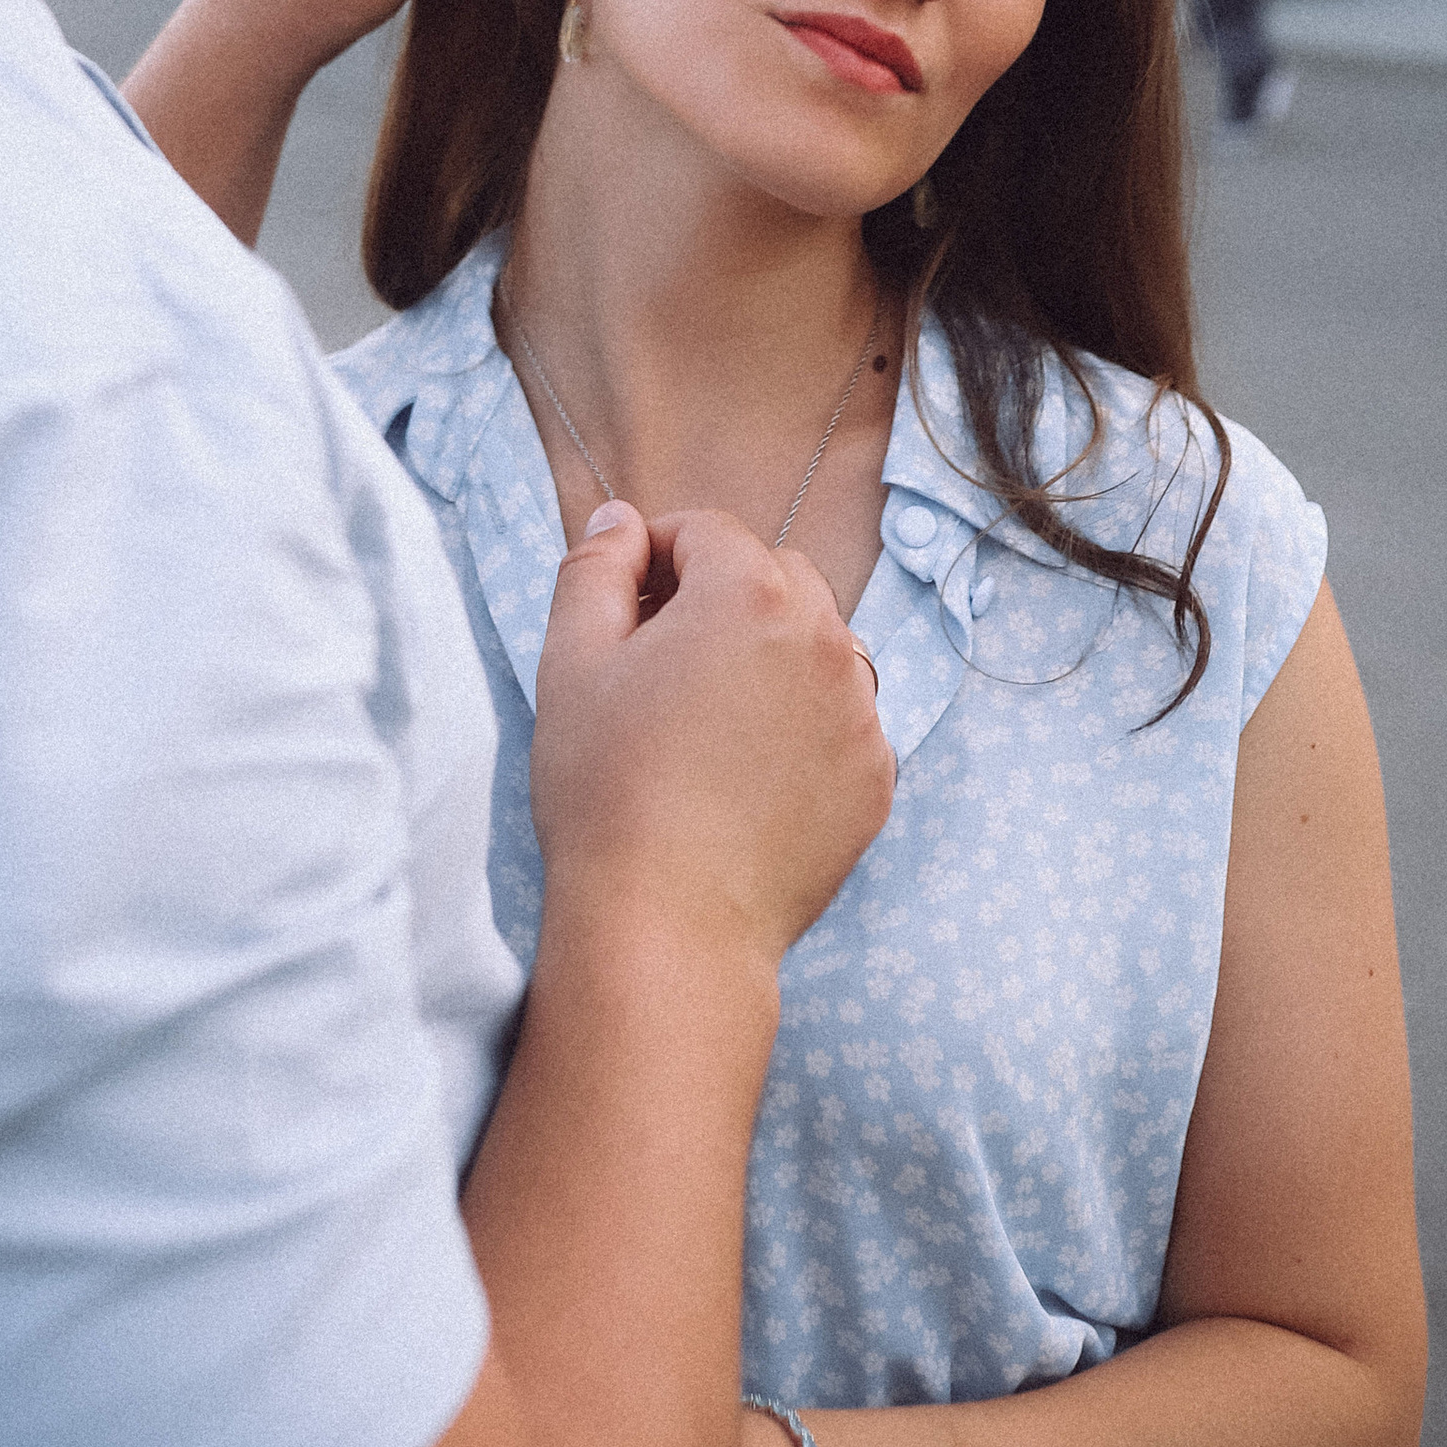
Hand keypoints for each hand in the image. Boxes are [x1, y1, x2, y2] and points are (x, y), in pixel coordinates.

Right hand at [532, 506, 894, 970]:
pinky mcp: (876, 779)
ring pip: (821, 645)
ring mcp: (861, 713)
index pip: (707, 532)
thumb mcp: (571, 663)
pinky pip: (844, 720)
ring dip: (774, 656)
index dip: (657, 556)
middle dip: (724, 596)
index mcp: (749, 594)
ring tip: (710, 719)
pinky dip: (805, 727)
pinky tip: (749, 775)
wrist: (666, 927)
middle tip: (665, 660)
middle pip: (777, 576)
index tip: (627, 605)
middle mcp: (824, 638)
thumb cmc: (606, 791)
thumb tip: (621, 519)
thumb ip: (594, 568)